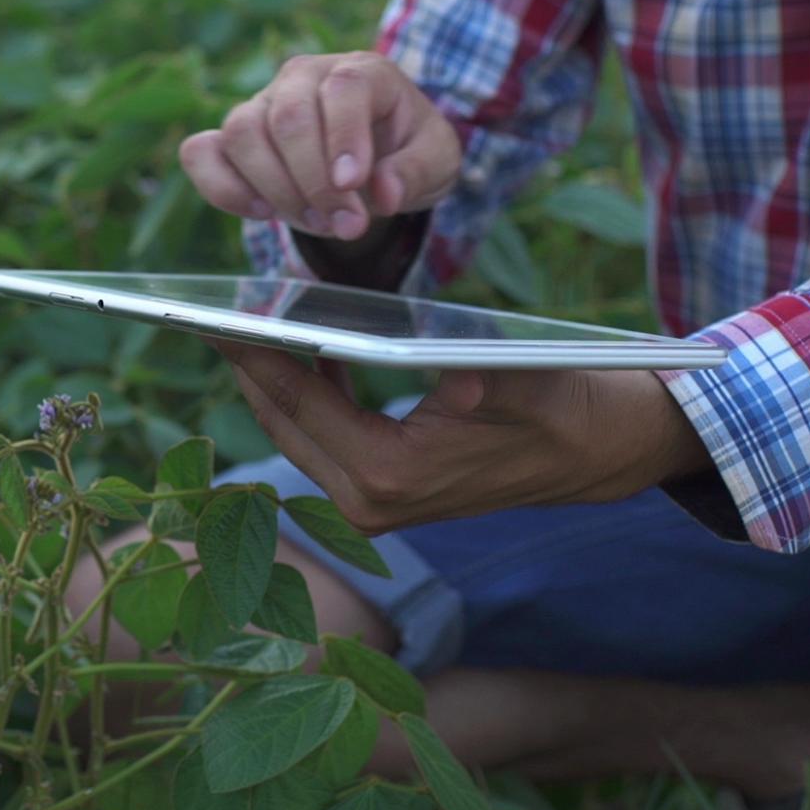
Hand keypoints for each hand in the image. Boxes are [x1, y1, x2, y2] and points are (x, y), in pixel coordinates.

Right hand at [179, 52, 460, 240]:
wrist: (376, 159)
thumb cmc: (406, 151)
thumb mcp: (436, 161)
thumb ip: (415, 173)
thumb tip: (382, 193)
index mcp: (360, 71)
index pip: (342, 89)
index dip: (344, 138)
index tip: (354, 185)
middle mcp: (303, 78)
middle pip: (289, 118)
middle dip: (314, 182)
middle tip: (348, 225)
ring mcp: (261, 104)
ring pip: (242, 133)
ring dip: (276, 189)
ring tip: (316, 221)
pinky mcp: (231, 137)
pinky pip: (201, 153)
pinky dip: (223, 188)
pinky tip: (262, 211)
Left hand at [216, 340, 712, 533]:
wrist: (598, 452)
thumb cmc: (563, 406)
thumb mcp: (524, 380)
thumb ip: (481, 375)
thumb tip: (456, 371)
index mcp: (391, 475)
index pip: (297, 402)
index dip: (252, 352)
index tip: (211, 314)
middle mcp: (368, 500)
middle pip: (280, 419)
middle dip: (247, 362)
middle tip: (215, 307)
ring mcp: (370, 502)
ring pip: (292, 429)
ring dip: (271, 376)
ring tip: (247, 319)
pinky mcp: (378, 491)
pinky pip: (317, 435)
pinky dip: (303, 392)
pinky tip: (299, 349)